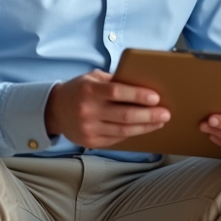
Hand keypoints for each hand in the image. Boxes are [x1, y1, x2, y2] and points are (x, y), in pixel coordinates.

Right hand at [44, 69, 169, 148]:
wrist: (54, 110)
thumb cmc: (80, 90)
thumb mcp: (93, 78)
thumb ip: (114, 81)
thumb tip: (143, 85)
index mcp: (89, 90)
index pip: (117, 92)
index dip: (138, 95)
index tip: (156, 97)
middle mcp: (88, 111)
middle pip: (124, 115)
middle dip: (149, 115)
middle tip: (166, 113)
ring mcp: (89, 129)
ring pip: (124, 130)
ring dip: (145, 126)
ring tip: (160, 121)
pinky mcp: (91, 142)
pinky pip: (117, 139)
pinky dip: (133, 133)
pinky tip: (144, 128)